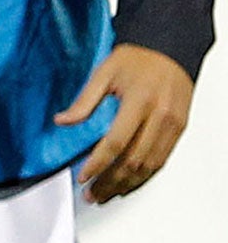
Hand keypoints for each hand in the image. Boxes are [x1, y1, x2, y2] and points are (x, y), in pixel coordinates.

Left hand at [57, 44, 193, 202]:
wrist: (170, 48)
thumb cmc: (137, 58)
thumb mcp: (103, 72)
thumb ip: (84, 100)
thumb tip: (62, 121)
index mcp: (139, 102)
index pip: (116, 143)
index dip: (98, 164)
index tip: (83, 176)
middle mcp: (160, 117)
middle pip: (134, 160)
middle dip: (110, 181)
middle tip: (92, 194)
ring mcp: (173, 125)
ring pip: (150, 165)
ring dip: (127, 184)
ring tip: (106, 194)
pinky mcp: (180, 129)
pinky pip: (162, 159)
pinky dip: (145, 175)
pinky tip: (129, 182)